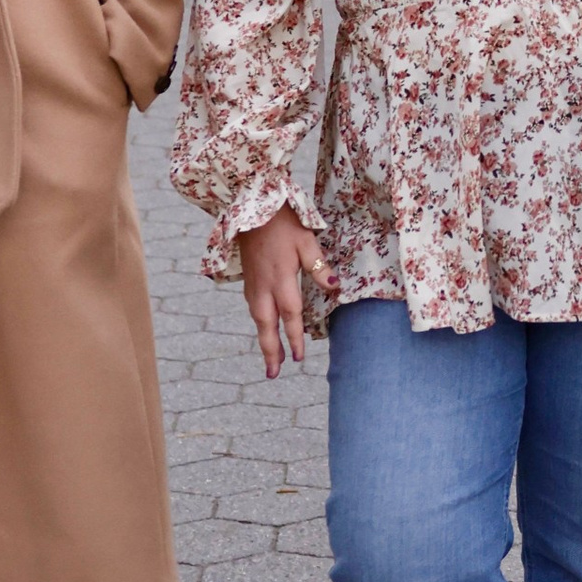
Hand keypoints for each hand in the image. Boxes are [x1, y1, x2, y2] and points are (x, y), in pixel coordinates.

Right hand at [236, 204, 329, 377]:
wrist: (250, 206)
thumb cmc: (282, 222)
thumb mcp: (306, 240)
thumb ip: (319, 266)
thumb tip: (334, 288)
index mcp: (280, 279)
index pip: (290, 315)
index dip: (295, 338)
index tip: (299, 358)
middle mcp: (263, 286)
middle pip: (267, 325)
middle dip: (271, 351)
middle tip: (273, 374)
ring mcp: (252, 283)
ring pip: (258, 319)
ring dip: (264, 340)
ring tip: (271, 359)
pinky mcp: (247, 278)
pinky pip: (253, 308)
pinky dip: (259, 323)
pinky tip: (263, 327)